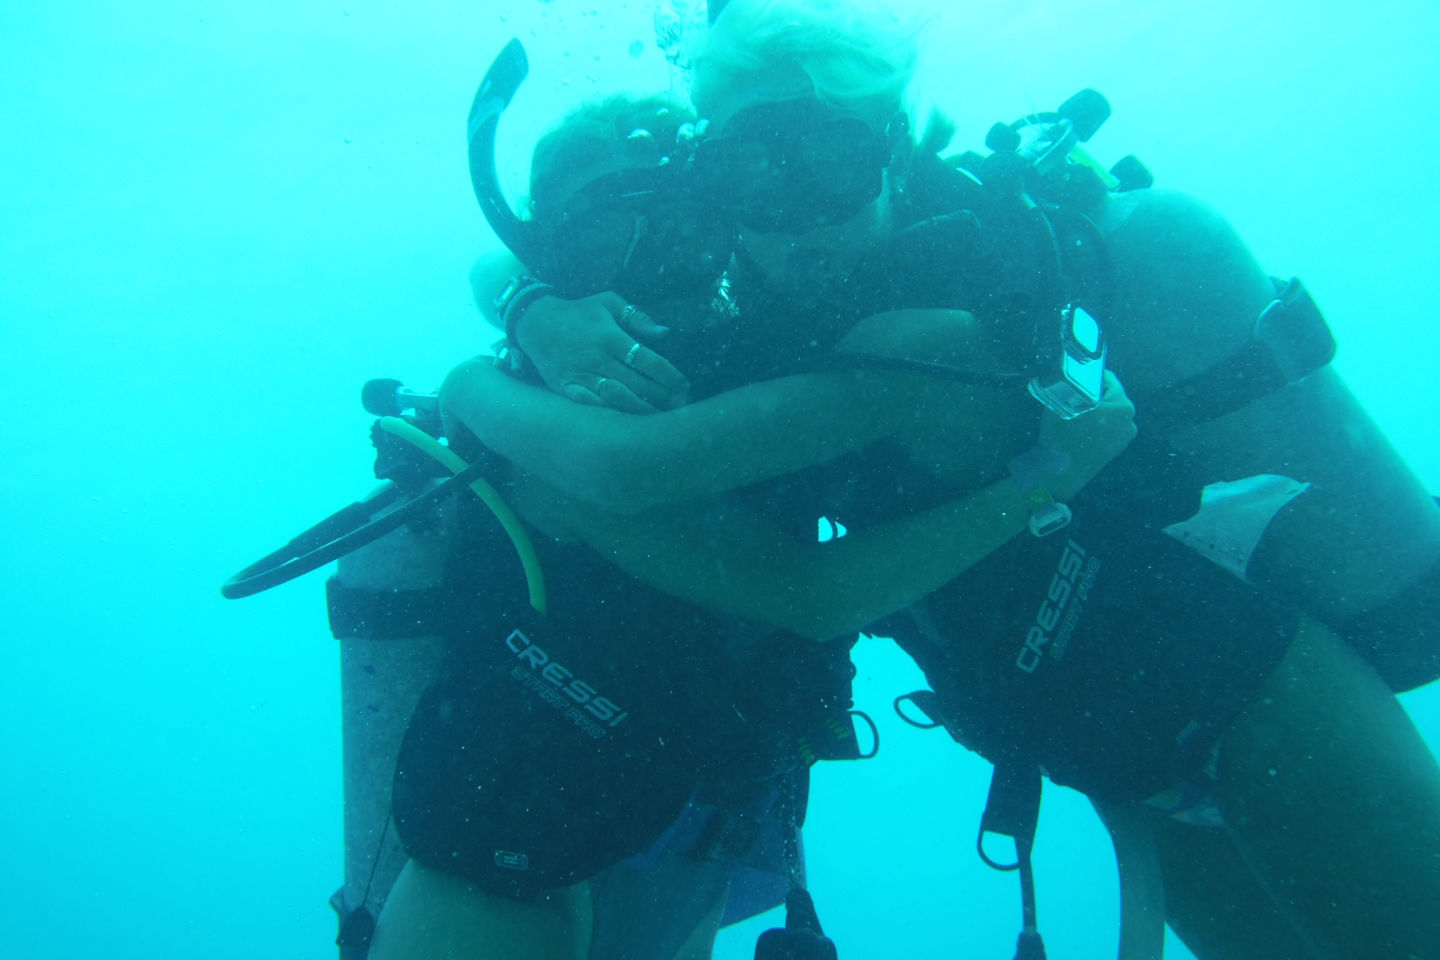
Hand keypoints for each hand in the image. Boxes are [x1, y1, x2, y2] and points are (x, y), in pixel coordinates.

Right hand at [514, 292, 690, 412]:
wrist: (536, 323)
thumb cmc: (579, 312)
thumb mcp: (608, 302)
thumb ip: (637, 317)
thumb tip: (664, 333)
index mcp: (610, 337)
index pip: (647, 360)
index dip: (669, 375)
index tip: (684, 385)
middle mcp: (597, 358)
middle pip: (637, 383)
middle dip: (662, 397)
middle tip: (679, 406)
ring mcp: (580, 375)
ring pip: (617, 398)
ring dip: (641, 410)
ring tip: (660, 418)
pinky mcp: (565, 388)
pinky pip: (590, 405)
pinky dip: (609, 414)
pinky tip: (627, 421)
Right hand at [1038, 370, 1136, 500]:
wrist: (1061, 473)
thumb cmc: (1062, 436)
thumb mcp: (1062, 402)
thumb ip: (1071, 386)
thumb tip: (1071, 377)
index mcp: (1122, 405)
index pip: (1107, 379)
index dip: (1089, 377)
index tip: (1076, 379)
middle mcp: (1130, 420)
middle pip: (1110, 397)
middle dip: (1093, 396)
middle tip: (1073, 398)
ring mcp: (1125, 437)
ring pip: (1108, 413)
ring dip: (1095, 411)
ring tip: (1075, 415)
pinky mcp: (1118, 448)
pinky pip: (1108, 428)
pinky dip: (1097, 425)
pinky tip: (1080, 430)